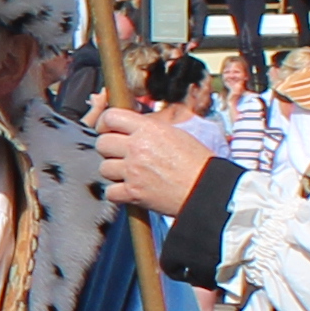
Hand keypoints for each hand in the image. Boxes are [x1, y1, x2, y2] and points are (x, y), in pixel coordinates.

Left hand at [90, 101, 216, 221]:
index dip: (105, 123)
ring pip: (104, 168)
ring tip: (128, 174)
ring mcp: (133, 171)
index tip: (106, 129)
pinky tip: (128, 190)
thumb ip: (149, 129)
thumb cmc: (198, 162)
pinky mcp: (133, 193)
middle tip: (119, 155)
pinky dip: (117, 193)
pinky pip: (110, 192)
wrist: (207, 188)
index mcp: (148, 129)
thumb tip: (131, 128)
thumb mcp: (175, 133)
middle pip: (102, 143)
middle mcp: (137, 147)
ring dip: (113, 172)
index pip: (111, 117)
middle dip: (108, 149)